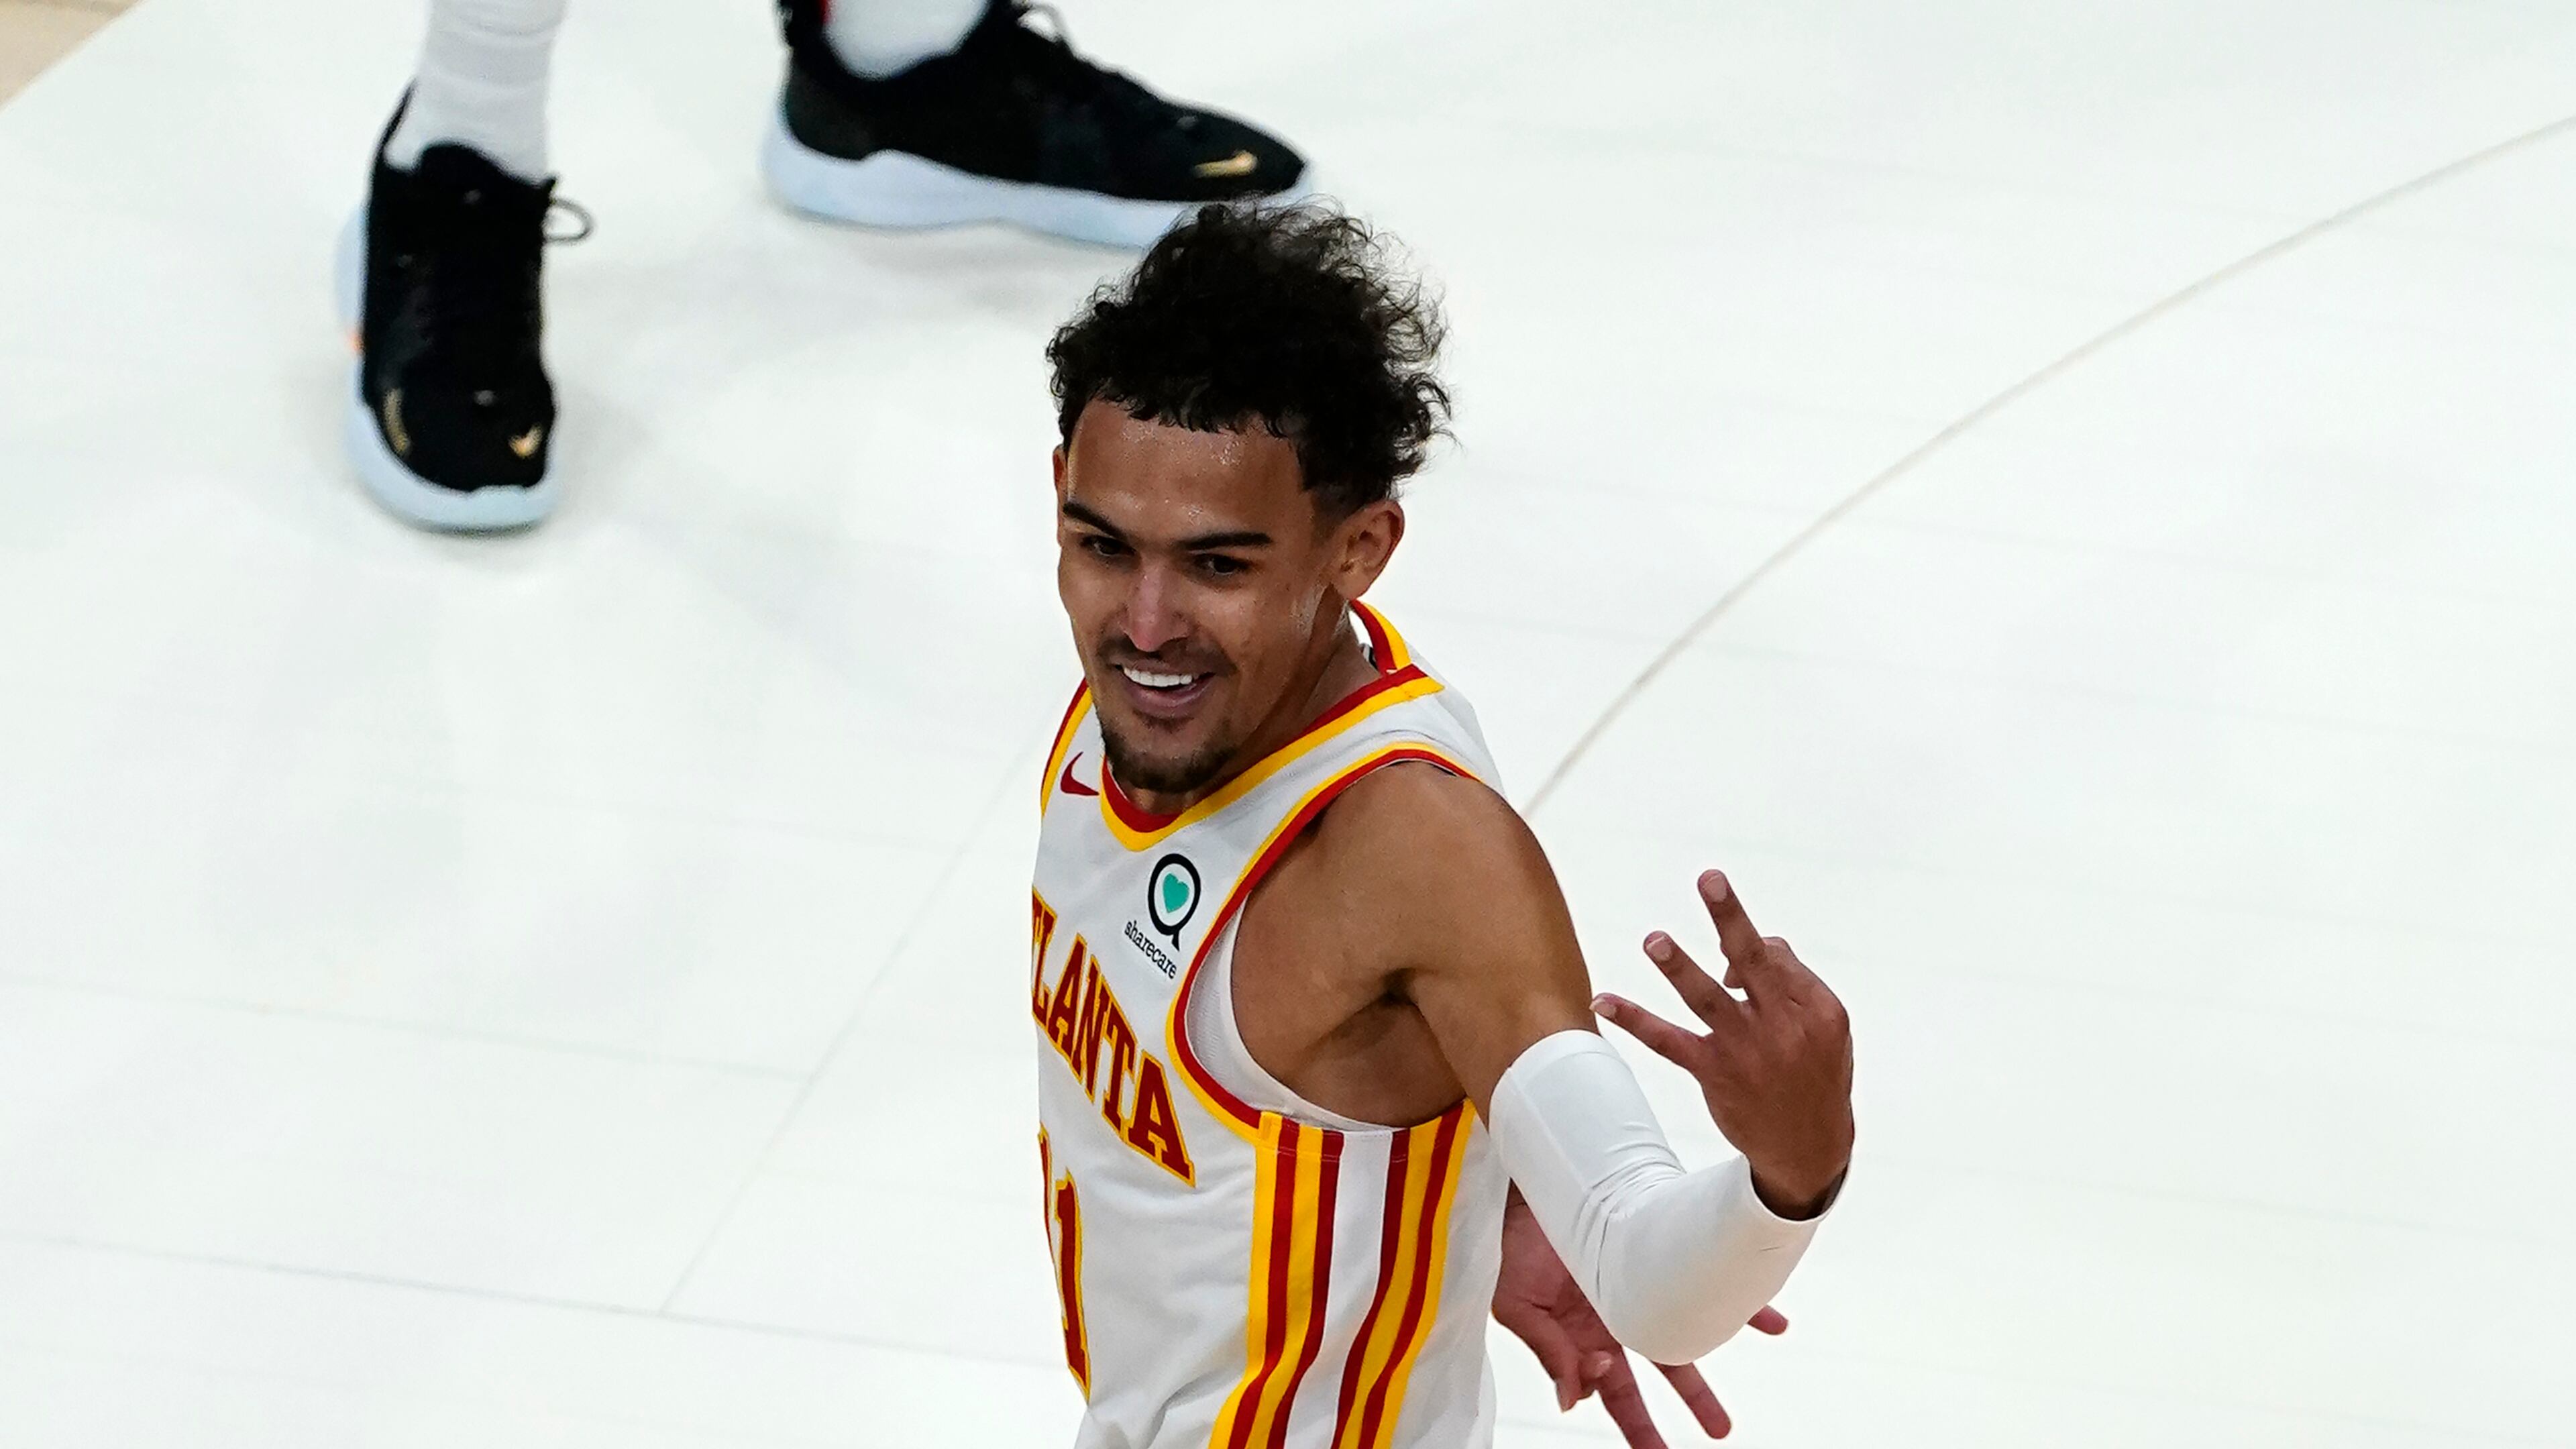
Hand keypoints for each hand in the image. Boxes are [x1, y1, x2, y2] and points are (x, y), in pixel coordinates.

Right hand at [1492, 1189, 1785, 1444]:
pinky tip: (1773, 1321)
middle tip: (1719, 1430)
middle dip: (1692, 1400)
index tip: (1607, 1373)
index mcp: (1583, 1335)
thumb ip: (1547, 1351)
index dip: (1625, 1404)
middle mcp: (1621, 1314)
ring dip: (1719, 1349)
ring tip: (1754, 1371)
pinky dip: (1743, 1303)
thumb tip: (1572, 1401)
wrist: (1529, 1173)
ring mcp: (1645, 1280)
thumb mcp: (1517, 1301)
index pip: (1614, 1388)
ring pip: (1694, 1326)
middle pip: (1665, 1365)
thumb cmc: (1511, 1238)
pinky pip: (1711, 1276)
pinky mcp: (1662, 1246)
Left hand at [1594, 869, 1854, 1217]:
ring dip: (1679, 968)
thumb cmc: (1816, 1072)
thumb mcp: (1827, 1026)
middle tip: (1709, 878)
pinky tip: (1603, 1001)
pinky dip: (1634, 1020)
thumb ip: (1790, 981)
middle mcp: (1783, 1026)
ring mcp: (1746, 1050)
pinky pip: (1668, 1042)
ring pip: (1707, 1000)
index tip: (1728, 948)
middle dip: (1730, 918)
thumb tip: (1737, 949)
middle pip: (1752, 962)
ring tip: (1654, 940)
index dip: (1745, 943)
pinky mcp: (1713, 1073)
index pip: (1774, 955)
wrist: (1809, 1149)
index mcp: (1818, 1008)